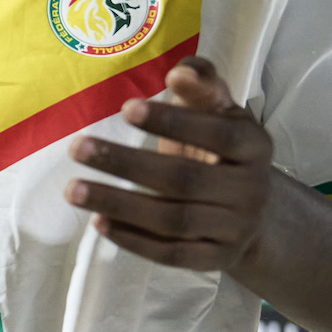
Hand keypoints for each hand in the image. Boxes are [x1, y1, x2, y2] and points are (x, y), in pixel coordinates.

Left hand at [66, 57, 272, 271]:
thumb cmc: (222, 149)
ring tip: (72, 189)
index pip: (217, 134)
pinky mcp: (217, 259)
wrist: (259, 214)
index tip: (126, 108)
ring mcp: (235, 229)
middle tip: (76, 147)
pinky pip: (172, 254)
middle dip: (127, 164)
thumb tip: (179, 71)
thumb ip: (202, 86)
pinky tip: (98, 222)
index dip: (173, 122)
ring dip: (119, 205)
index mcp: (255, 146)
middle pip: (185, 180)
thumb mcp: (220, 114)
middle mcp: (250, 190)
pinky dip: (134, 241)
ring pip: (174, 221)